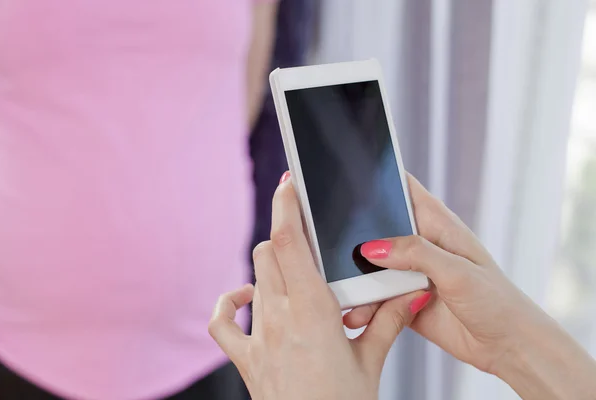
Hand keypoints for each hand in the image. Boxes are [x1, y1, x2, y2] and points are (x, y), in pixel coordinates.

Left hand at [209, 173, 429, 399]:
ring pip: (254, 277)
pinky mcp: (246, 357)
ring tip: (296, 269)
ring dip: (271, 264)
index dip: (286, 204)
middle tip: (305, 226)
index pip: (288, 241)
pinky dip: (231, 301)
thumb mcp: (372, 361)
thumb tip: (413, 289)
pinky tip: (249, 296)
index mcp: (313, 311)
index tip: (290, 181)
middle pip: (268, 251)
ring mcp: (258, 337)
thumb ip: (390, 319)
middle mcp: (279, 317)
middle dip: (284, 230)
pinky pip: (223, 321)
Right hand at [344, 175, 552, 375]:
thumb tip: (373, 247)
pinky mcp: (403, 300)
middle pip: (378, 228)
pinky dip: (363, 305)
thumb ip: (416, 254)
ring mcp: (410, 273)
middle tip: (330, 243)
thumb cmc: (497, 302)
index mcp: (437, 225)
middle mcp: (420, 245)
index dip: (380, 178)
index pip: (404, 189)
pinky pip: (375, 298)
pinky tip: (355, 313)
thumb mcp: (457, 272)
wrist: (507, 347)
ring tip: (339, 289)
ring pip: (371, 266)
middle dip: (355, 234)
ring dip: (355, 276)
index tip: (351, 178)